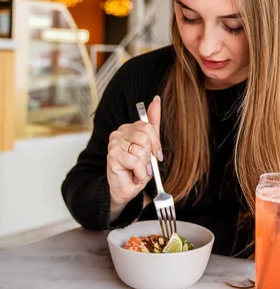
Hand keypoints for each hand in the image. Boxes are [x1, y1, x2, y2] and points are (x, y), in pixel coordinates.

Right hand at [107, 95, 161, 219]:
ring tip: (138, 170)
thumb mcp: (150, 145)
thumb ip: (153, 123)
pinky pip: (135, 161)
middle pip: (145, 137)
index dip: (156, 144)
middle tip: (143, 165)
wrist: (126, 189)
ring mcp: (114, 143)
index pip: (148, 127)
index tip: (156, 155)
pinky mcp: (112, 155)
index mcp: (128, 128)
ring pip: (140, 149)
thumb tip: (156, 99)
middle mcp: (118, 132)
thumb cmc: (137, 169)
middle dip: (149, 156)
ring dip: (144, 165)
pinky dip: (140, 173)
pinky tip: (134, 176)